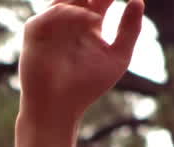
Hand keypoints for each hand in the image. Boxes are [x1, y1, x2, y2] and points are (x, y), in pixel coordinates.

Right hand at [18, 0, 142, 123]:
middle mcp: (69, 21)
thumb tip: (138, 0)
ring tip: (102, 8)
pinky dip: (72, 12)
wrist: (57, 108)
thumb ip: (129, 30)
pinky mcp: (35, 32)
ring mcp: (51, 25)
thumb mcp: (117, 57)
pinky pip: (52, 12)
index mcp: (89, 24)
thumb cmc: (86, 87)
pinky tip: (92, 20)